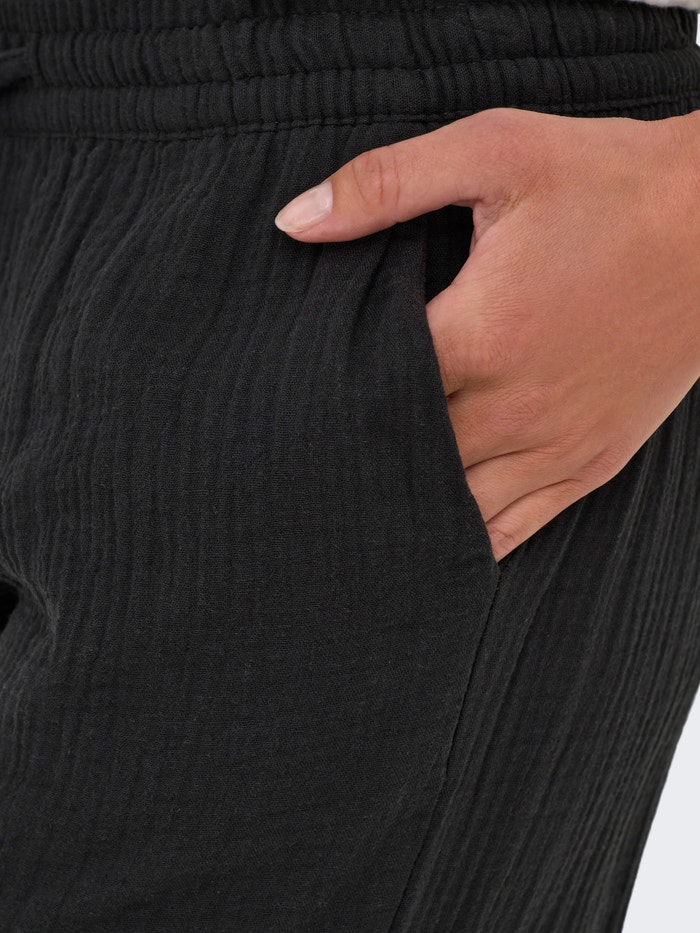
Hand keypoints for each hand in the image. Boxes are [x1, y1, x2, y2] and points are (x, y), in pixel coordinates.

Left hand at [273, 107, 699, 561]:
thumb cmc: (611, 185)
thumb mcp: (497, 151)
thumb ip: (387, 185)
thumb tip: (295, 219)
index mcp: (479, 335)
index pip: (367, 395)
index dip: (320, 405)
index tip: (287, 406)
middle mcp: (513, 408)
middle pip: (402, 462)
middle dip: (356, 461)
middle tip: (304, 470)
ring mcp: (555, 447)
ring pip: (452, 511)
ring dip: (404, 510)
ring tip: (358, 512)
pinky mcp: (588, 464)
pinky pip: (514, 530)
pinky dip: (467, 543)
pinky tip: (430, 545)